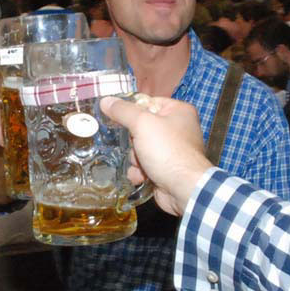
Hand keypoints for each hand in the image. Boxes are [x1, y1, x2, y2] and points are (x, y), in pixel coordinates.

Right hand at [99, 96, 210, 215]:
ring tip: (141, 165)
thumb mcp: (142, 124)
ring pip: (141, 148)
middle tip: (136, 146)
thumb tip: (106, 101)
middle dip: (134, 141)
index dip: (132, 111)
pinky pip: (146, 164)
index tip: (118, 118)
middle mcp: (178, 128)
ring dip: (135, 158)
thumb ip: (122, 111)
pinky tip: (141, 176)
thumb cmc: (167, 150)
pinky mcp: (167, 168)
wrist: (183, 189)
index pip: (147, 102)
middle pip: (142, 127)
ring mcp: (173, 150)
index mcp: (178, 111)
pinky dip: (140, 171)